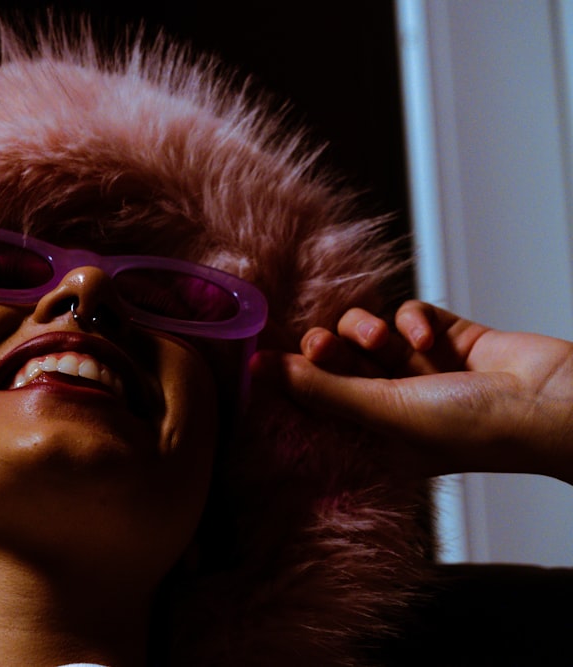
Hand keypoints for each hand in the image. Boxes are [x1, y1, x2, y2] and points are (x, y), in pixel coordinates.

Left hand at [252, 300, 572, 482]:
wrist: (553, 403)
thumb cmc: (475, 427)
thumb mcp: (385, 412)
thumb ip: (320, 389)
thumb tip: (260, 370)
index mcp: (373, 435)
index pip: (316, 401)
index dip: (293, 378)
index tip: (269, 357)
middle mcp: (392, 402)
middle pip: (336, 362)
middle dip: (328, 349)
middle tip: (324, 344)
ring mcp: (419, 368)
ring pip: (368, 333)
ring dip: (371, 331)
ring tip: (385, 342)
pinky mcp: (447, 336)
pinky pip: (409, 315)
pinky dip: (415, 320)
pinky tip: (430, 336)